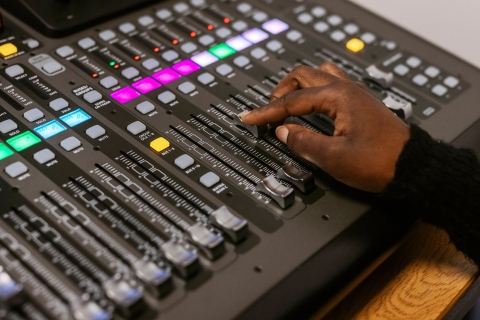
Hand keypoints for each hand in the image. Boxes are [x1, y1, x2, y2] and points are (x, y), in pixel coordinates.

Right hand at [240, 63, 409, 192]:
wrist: (413, 167)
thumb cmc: (381, 161)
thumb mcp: (333, 157)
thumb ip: (302, 142)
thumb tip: (283, 132)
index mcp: (338, 97)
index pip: (292, 101)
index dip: (267, 111)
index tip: (250, 118)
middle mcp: (346, 89)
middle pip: (302, 76)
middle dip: (280, 92)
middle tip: (267, 111)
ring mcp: (354, 95)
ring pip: (317, 76)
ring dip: (297, 87)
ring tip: (286, 105)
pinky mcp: (359, 104)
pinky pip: (330, 86)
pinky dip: (312, 93)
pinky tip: (310, 107)